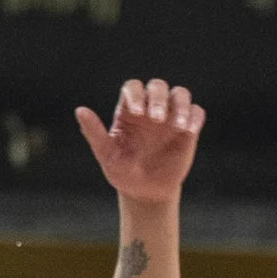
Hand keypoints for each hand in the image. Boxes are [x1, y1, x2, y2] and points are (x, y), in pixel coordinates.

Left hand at [74, 79, 204, 205]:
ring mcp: (170, 117)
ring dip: (180, 104)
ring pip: (180, 94)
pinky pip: (196, 112)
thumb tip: (79, 110)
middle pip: (157, 86)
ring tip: (177, 125)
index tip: (136, 112)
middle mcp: (150, 108)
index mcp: (128, 110)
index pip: (132, 87)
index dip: (135, 94)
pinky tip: (189, 130)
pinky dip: (194, 117)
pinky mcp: (188, 130)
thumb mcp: (106, 153)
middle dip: (157, 98)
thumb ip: (94, 132)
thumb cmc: (121, 170)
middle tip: (156, 119)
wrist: (144, 191)